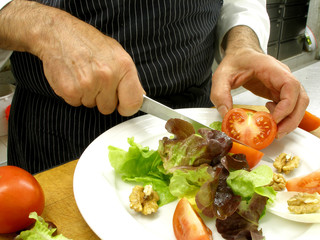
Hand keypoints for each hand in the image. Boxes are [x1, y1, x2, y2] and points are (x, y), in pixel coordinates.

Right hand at [1, 1, 144, 115]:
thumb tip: (140, 96)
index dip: (128, 107)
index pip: (133, 102)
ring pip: (91, 105)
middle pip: (109, 108)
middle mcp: (107, 76)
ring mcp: (87, 84)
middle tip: (95, 79)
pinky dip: (73, 94)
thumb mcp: (116, 53)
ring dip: (87, 95)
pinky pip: (75, 103)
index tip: (123, 105)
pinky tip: (73, 77)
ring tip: (83, 74)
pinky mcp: (69, 90)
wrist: (57, 33)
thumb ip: (129, 77)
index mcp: (123, 66)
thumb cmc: (88, 42)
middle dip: (102, 98)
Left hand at [211, 48, 308, 138]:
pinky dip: (284, 117)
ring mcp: (283, 84)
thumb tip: (226, 115)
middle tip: (276, 133)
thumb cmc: (234, 62)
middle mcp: (282, 76)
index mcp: (270, 68)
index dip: (287, 105)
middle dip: (291, 119)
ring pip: (298, 104)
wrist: (240, 55)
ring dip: (290, 120)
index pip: (290, 85)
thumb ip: (220, 93)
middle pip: (300, 98)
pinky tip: (269, 118)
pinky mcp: (279, 92)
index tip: (274, 119)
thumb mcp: (221, 76)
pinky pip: (289, 106)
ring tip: (274, 130)